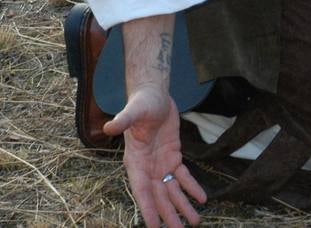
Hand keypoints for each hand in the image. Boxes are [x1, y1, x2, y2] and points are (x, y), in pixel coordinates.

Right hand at [105, 87, 206, 227]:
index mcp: (135, 162)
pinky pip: (183, 176)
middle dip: (168, 215)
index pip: (141, 190)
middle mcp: (147, 168)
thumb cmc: (141, 102)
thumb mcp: (133, 111)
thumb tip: (109, 127)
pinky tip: (201, 199)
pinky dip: (192, 187)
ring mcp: (160, 164)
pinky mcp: (173, 156)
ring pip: (172, 191)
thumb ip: (123, 121)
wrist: (154, 94)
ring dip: (182, 206)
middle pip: (158, 197)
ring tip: (194, 222)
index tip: (154, 226)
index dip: (148, 208)